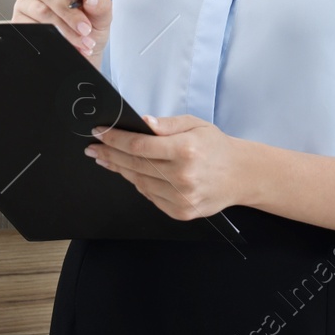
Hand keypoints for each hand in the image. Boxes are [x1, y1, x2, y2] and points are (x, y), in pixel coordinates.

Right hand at [12, 0, 111, 67]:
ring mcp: (25, 4)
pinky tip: (69, 47)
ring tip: (82, 41)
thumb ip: (100, 4)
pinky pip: (32, 29)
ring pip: (41, 12)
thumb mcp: (101, 15)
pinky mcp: (19, 23)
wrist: (81, 51)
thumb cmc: (89, 26)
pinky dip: (53, 39)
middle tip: (86, 28)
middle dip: (70, 13)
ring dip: (65, 30)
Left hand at [85, 114, 247, 220]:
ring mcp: (181, 197)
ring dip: (120, 169)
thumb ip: (167, 124)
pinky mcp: (181, 212)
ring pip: (139, 182)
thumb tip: (142, 123)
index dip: (115, 139)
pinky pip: (150, 196)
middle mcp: (182, 176)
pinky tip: (130, 173)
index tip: (100, 133)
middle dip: (110, 154)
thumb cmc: (216, 147)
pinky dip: (138, 184)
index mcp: (186, 150)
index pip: (139, 146)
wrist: (240, 175)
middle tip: (93, 148)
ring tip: (106, 159)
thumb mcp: (195, 124)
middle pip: (134, 165)